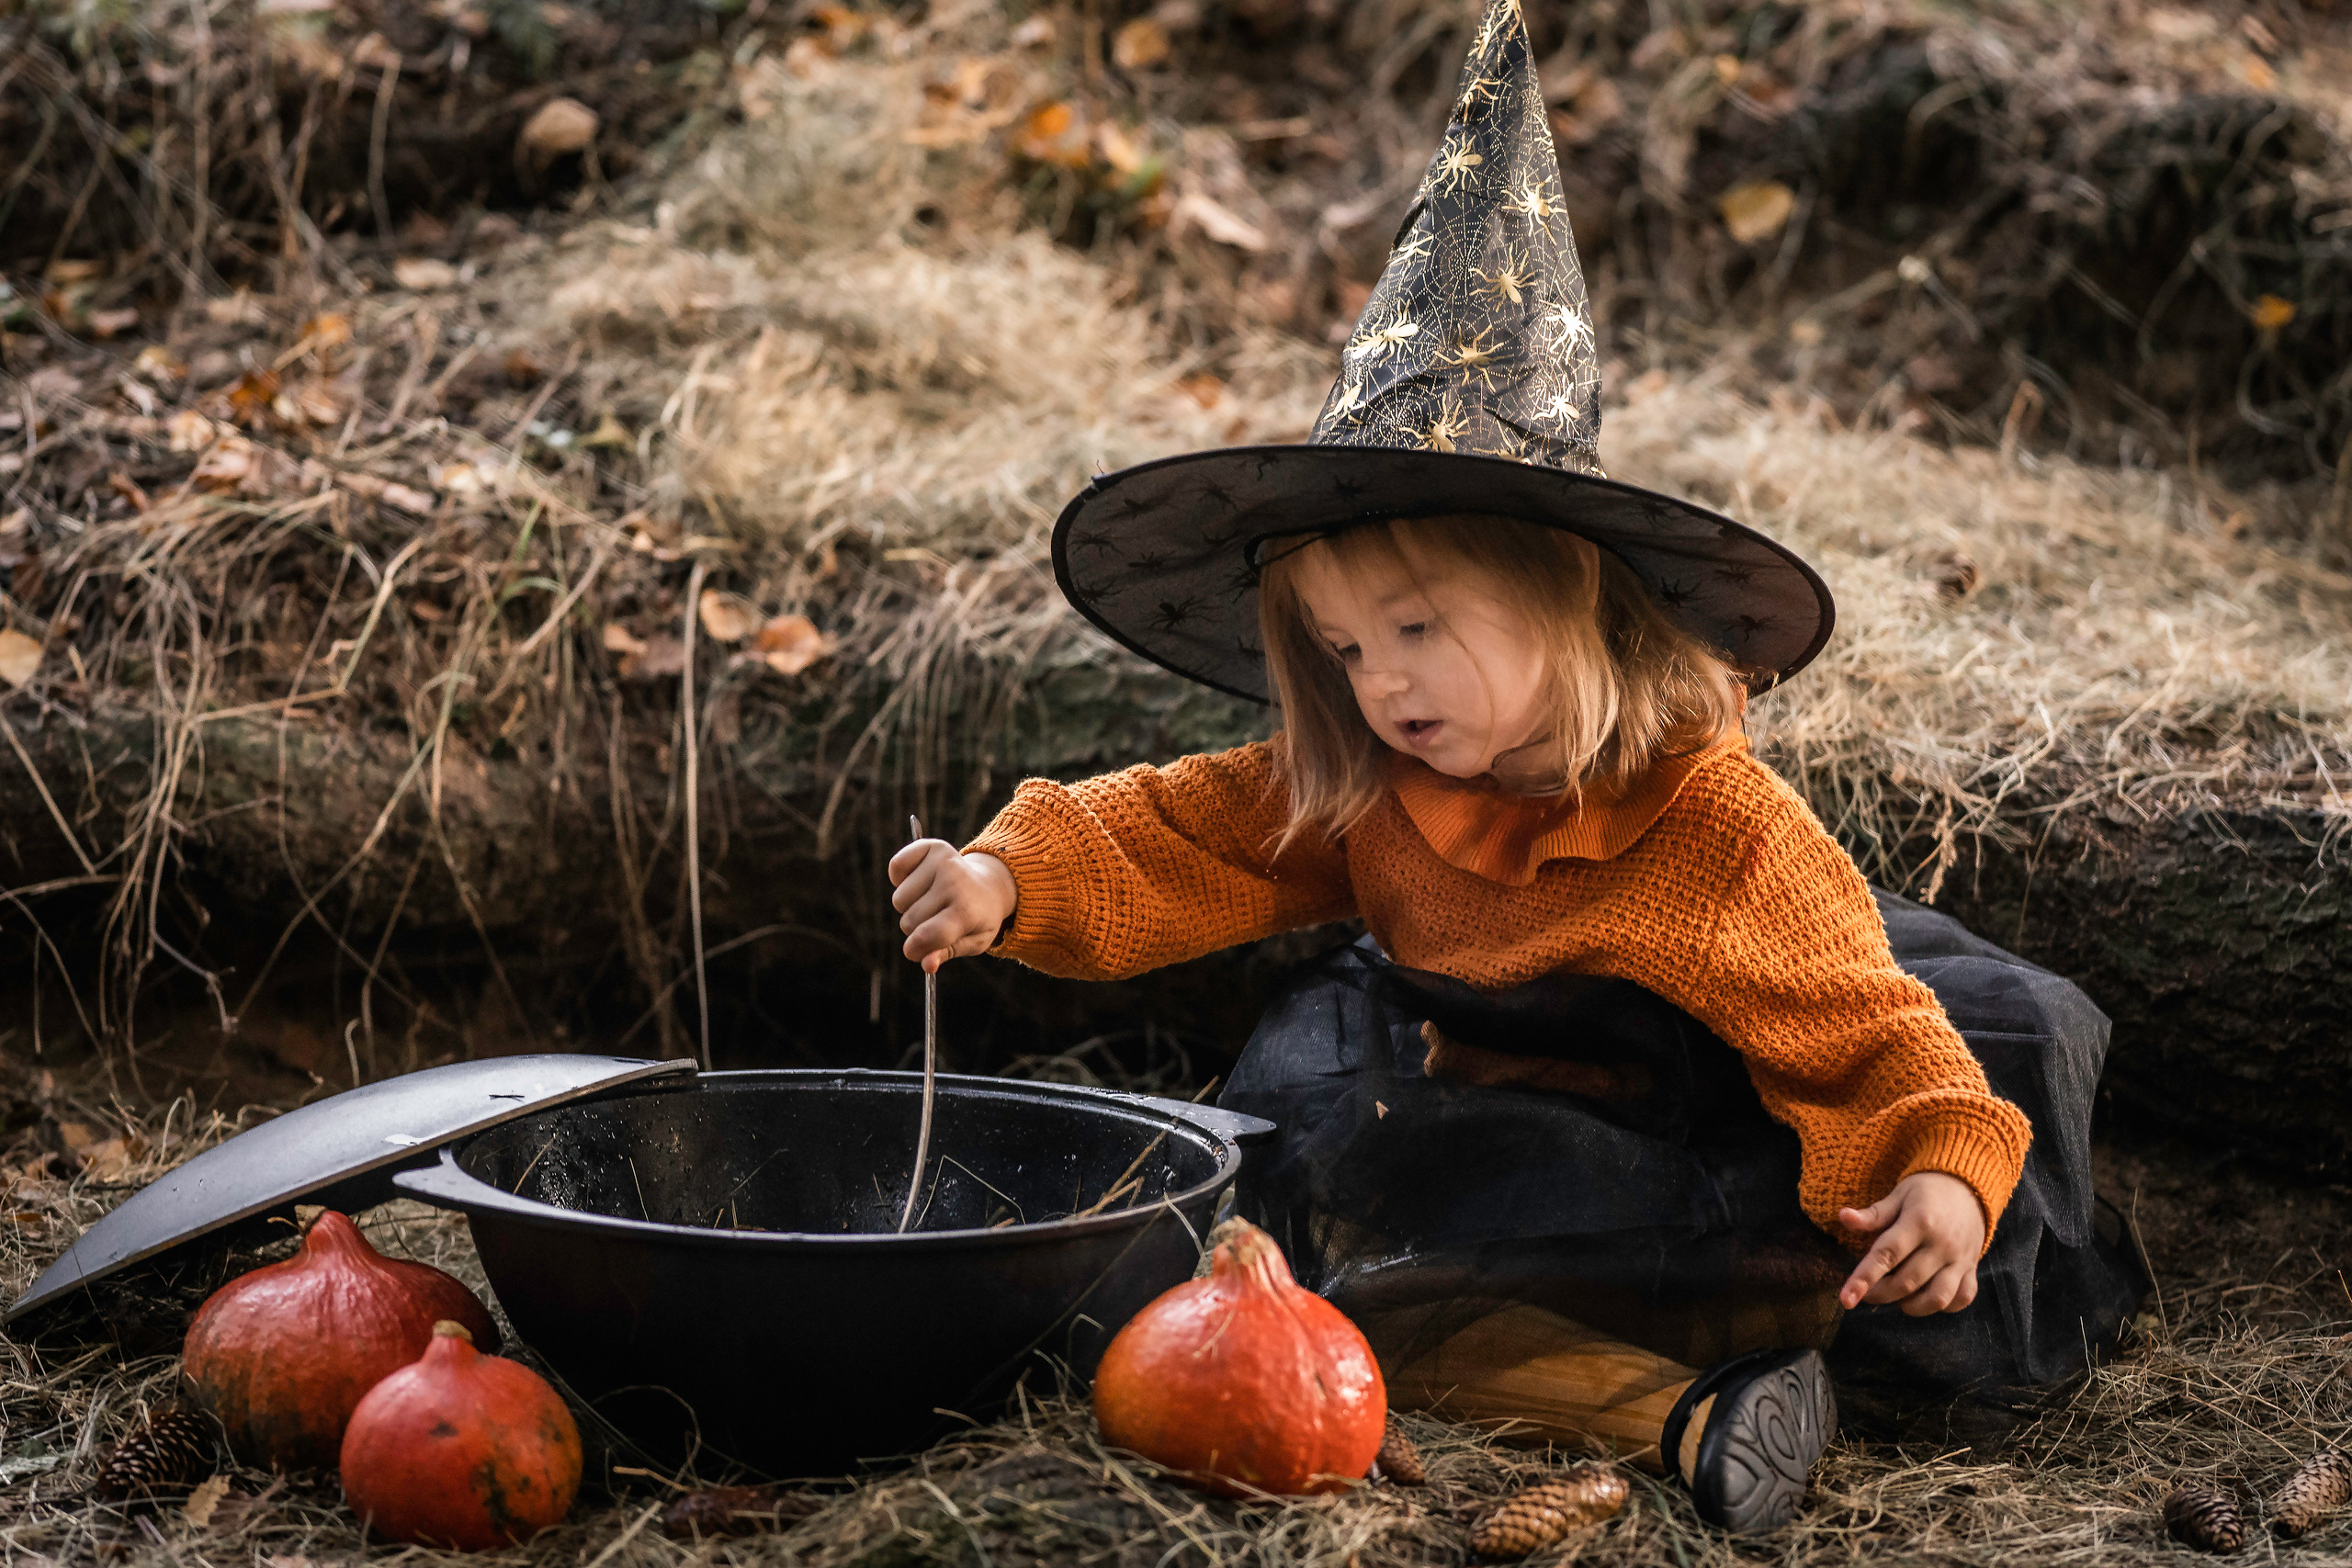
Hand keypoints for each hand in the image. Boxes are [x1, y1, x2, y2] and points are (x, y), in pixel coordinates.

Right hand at [888, 841, 1016, 972]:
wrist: (991, 886)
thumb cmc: (978, 919)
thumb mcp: (972, 942)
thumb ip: (947, 953)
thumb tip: (927, 965)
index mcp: (967, 911)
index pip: (927, 936)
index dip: (915, 950)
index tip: (915, 952)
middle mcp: (955, 883)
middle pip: (909, 921)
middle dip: (916, 929)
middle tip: (937, 920)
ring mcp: (943, 862)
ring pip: (899, 900)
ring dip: (910, 905)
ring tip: (932, 900)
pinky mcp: (931, 846)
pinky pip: (896, 866)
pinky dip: (900, 877)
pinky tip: (921, 880)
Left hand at [1836, 1171, 1985, 1315]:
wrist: (1970, 1187)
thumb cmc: (1928, 1191)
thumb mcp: (1899, 1195)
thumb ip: (1874, 1214)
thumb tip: (1843, 1217)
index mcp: (1919, 1222)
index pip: (1887, 1255)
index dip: (1863, 1278)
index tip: (1846, 1299)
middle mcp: (1941, 1244)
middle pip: (1907, 1281)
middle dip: (1880, 1294)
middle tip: (1866, 1293)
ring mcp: (1960, 1259)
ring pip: (1937, 1297)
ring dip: (1913, 1306)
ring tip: (1897, 1299)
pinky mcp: (1972, 1269)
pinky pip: (1963, 1298)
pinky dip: (1944, 1307)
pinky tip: (1926, 1300)